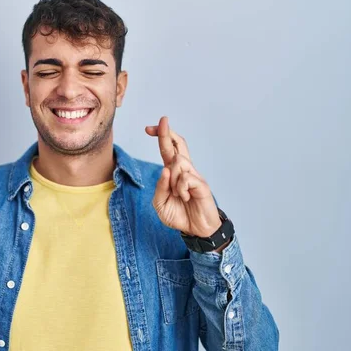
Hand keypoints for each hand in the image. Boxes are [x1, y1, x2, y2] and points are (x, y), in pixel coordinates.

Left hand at [146, 116, 221, 237]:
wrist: (196, 230)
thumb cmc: (179, 215)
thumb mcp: (160, 204)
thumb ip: (159, 187)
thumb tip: (165, 170)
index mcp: (173, 173)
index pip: (167, 149)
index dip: (160, 137)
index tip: (149, 128)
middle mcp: (184, 170)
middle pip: (177, 144)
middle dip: (166, 132)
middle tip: (162, 120)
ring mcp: (194, 176)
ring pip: (178, 162)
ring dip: (172, 178)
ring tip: (177, 194)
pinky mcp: (202, 184)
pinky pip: (186, 178)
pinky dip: (180, 189)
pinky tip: (185, 198)